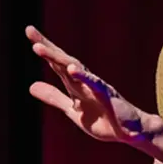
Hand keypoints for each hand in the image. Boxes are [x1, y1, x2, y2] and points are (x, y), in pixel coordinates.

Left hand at [26, 26, 154, 143]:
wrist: (132, 133)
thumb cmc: (104, 119)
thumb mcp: (73, 109)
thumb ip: (53, 97)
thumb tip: (30, 86)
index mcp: (76, 84)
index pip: (57, 63)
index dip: (45, 49)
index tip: (29, 31)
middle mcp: (85, 81)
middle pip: (64, 60)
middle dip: (47, 47)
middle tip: (30, 30)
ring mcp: (97, 87)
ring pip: (75, 69)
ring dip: (57, 58)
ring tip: (39, 47)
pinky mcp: (108, 97)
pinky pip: (95, 85)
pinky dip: (84, 77)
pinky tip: (72, 69)